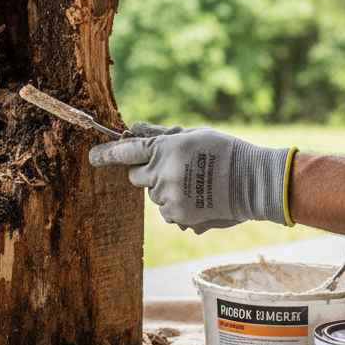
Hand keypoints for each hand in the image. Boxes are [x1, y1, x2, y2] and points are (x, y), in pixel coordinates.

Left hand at [89, 128, 292, 233]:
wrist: (252, 182)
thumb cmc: (223, 151)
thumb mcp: (192, 135)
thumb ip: (158, 135)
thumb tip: (129, 128)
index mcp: (164, 149)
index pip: (125, 151)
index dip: (106, 154)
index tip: (92, 156)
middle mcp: (162, 173)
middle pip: (136, 177)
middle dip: (148, 173)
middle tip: (173, 169)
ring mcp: (169, 197)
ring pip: (154, 197)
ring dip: (167, 192)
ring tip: (196, 185)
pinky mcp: (178, 216)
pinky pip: (168, 213)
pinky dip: (178, 208)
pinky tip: (199, 199)